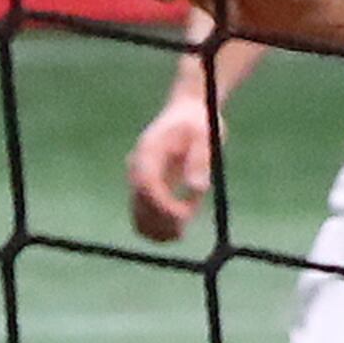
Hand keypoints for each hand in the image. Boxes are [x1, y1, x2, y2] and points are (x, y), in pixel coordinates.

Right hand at [125, 96, 218, 242]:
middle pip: (138, 204)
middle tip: (184, 230)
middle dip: (161, 222)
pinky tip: (180, 225)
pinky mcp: (145, 189)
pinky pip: (146, 216)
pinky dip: (160, 226)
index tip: (184, 216)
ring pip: (139, 216)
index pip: (146, 184)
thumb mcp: (205, 135)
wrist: (187, 113)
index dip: (162, 204)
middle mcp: (138, 167)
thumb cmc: (198, 122)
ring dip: (159, 229)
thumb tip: (197, 188)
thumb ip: (200, 160)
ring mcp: (138, 179)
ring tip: (183, 229)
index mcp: (149, 150)